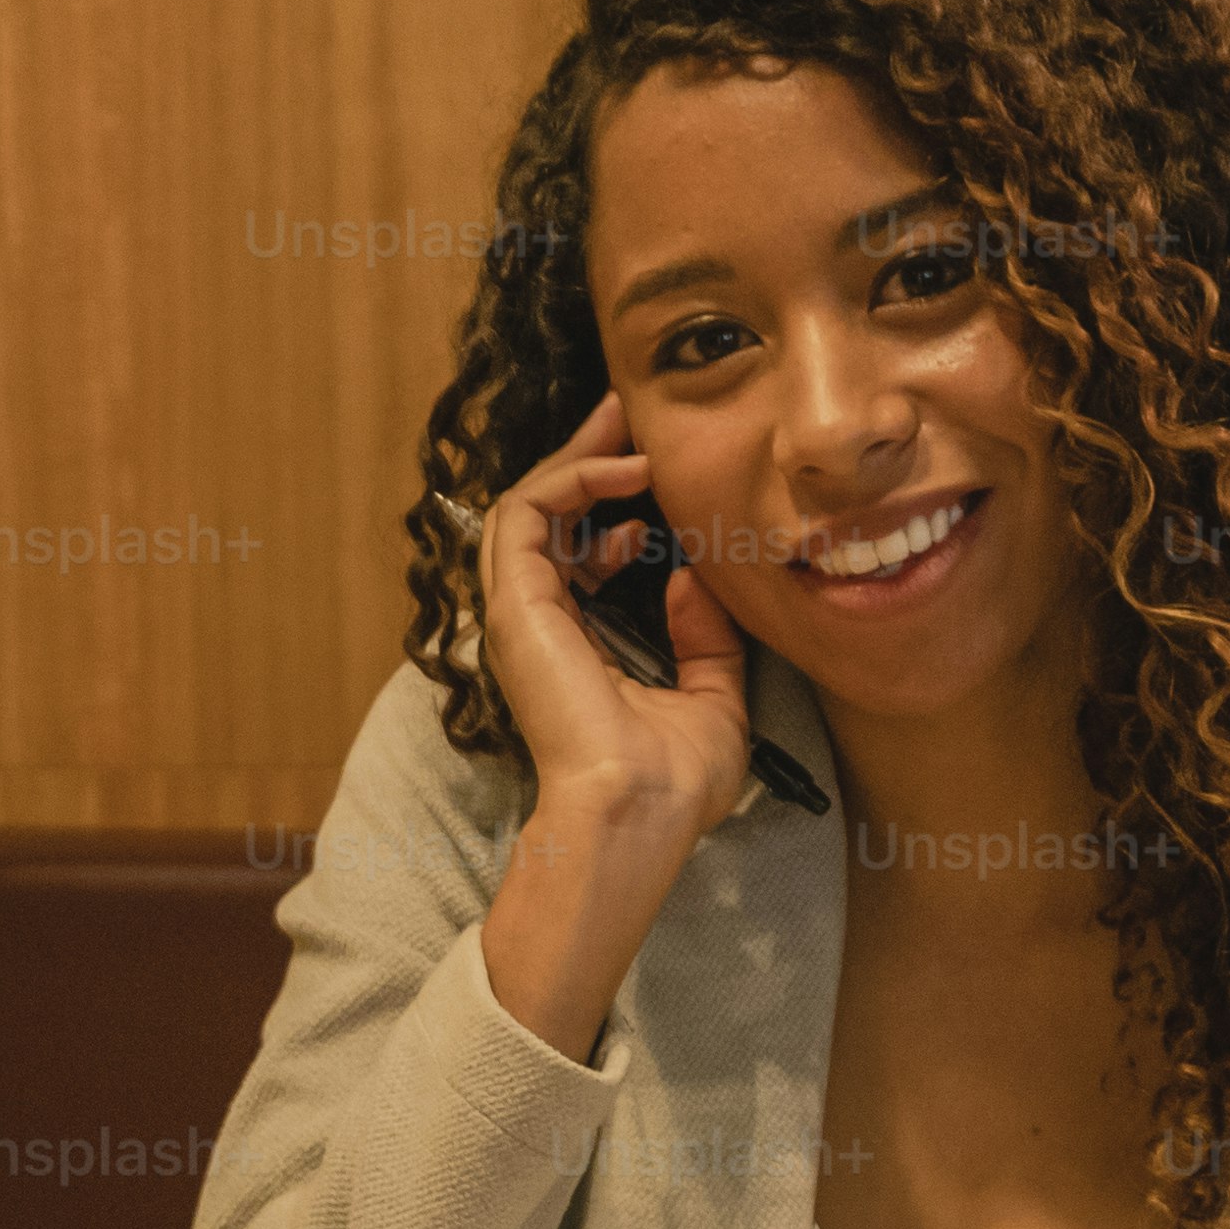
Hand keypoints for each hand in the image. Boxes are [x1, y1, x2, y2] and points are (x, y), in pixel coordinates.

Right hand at [462, 392, 755, 847]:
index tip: (653, 481)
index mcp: (573, 649)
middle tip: (628, 418)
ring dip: (576, 458)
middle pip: (544, 519)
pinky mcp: (517, 605)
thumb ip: (704, 637)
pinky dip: (571, 479)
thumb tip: (690, 575)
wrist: (639, 810)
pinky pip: (525, 514)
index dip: (606, 509)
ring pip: (527, 506)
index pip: (572, 556)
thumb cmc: (672, 780)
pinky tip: (626, 471)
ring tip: (624, 423)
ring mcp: (521, 614)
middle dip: (585, 462)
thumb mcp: (713, 697)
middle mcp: (538, 627)